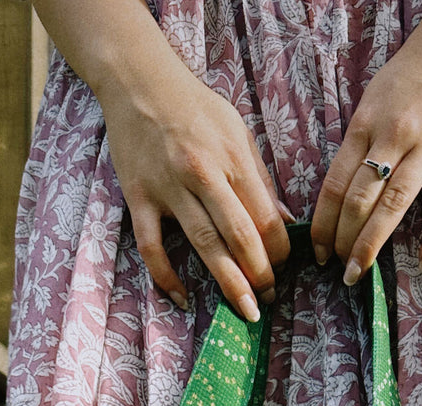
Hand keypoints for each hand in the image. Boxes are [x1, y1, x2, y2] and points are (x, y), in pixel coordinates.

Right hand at [99, 66, 293, 319]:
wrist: (138, 81)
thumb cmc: (195, 107)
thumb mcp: (237, 132)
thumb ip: (259, 179)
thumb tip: (283, 221)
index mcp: (232, 158)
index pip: (265, 217)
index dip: (279, 250)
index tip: (283, 267)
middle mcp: (203, 174)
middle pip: (239, 236)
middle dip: (259, 273)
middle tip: (268, 298)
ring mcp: (168, 188)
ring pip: (204, 245)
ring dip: (229, 283)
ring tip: (246, 309)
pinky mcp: (139, 198)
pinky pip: (153, 247)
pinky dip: (166, 277)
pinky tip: (183, 299)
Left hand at [309, 6, 421, 283]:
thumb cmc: (415, 69)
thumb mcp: (374, 97)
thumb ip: (361, 140)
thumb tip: (343, 189)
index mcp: (367, 121)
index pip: (337, 183)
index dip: (324, 223)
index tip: (317, 251)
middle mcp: (395, 134)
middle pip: (361, 199)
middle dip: (343, 241)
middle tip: (338, 271)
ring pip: (396, 204)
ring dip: (373, 243)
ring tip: (360, 272)